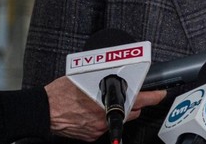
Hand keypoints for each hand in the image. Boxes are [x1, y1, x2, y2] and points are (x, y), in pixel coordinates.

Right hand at [44, 77, 166, 140]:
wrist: (43, 111)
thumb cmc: (61, 92)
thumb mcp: (88, 75)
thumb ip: (105, 75)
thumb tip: (116, 69)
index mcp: (109, 101)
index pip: (141, 99)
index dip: (154, 96)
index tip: (162, 94)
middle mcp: (106, 116)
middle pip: (132, 111)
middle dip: (135, 103)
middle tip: (132, 95)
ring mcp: (99, 128)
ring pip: (119, 119)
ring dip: (117, 110)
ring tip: (104, 101)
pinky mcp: (91, 136)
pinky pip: (104, 126)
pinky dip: (102, 118)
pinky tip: (91, 111)